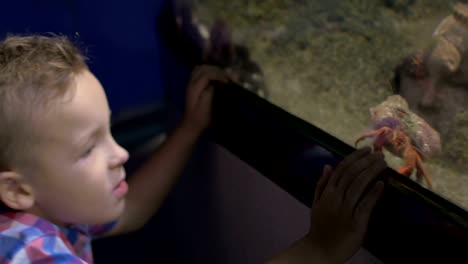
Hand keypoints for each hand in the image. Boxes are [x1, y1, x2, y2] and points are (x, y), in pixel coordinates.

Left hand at [182, 65, 227, 133]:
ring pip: (200, 68)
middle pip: (203, 68)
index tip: (227, 81)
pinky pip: (198, 72)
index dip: (218, 75)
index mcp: (194, 89)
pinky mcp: (192, 86)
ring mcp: (190, 84)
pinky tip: (214, 76)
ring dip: (211, 69)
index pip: (206, 75)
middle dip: (216, 70)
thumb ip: (208, 95)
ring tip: (221, 75)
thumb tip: (212, 85)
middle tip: (226, 77)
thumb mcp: (204, 109)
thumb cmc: (200, 119)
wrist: (191, 125)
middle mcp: (191, 84)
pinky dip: (207, 71)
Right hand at [306, 147, 386, 262]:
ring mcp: (345, 209)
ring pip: (358, 185)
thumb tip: (327, 165)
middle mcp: (335, 198)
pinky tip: (381, 184)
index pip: (341, 169)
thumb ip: (322, 184)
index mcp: (327, 192)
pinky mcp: (355, 222)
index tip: (367, 150)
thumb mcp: (316, 203)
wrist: (321, 249)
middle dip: (366, 162)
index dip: (355, 158)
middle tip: (379, 154)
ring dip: (371, 172)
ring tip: (382, 164)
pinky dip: (373, 194)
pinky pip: (365, 205)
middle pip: (351, 174)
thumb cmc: (320, 226)